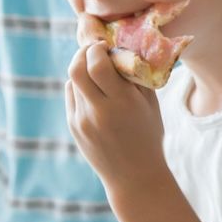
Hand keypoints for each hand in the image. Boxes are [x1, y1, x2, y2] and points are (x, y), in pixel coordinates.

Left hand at [65, 42, 166, 184]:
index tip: (105, 45)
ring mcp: (82, 121)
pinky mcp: (73, 127)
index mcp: (123, 103)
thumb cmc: (148, 135)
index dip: (97, 48)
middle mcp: (98, 111)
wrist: (134, 176)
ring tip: (95, 68)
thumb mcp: (151, 104)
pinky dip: (79, 85)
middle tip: (94, 49)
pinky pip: (71, 95)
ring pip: (72, 81)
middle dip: (83, 52)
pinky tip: (92, 87)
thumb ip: (136, 75)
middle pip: (76, 69)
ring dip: (82, 68)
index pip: (97, 64)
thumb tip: (122, 47)